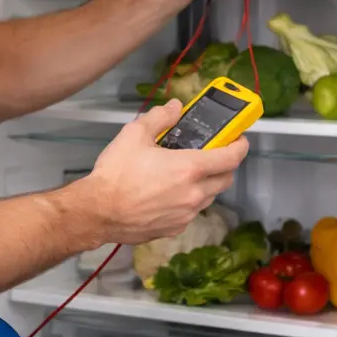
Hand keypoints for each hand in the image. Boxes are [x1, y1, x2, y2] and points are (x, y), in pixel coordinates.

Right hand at [87, 101, 248, 244]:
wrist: (98, 212)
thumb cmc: (116, 174)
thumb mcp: (134, 135)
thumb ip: (159, 118)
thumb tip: (175, 108)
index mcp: (189, 168)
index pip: (231, 157)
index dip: (239, 145)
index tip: (238, 139)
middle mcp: (194, 193)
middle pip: (226, 179)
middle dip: (224, 165)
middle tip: (211, 154)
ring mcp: (186, 214)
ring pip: (209, 196)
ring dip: (206, 183)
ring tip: (185, 173)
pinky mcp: (175, 228)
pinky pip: (191, 212)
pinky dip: (188, 201)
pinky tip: (168, 193)